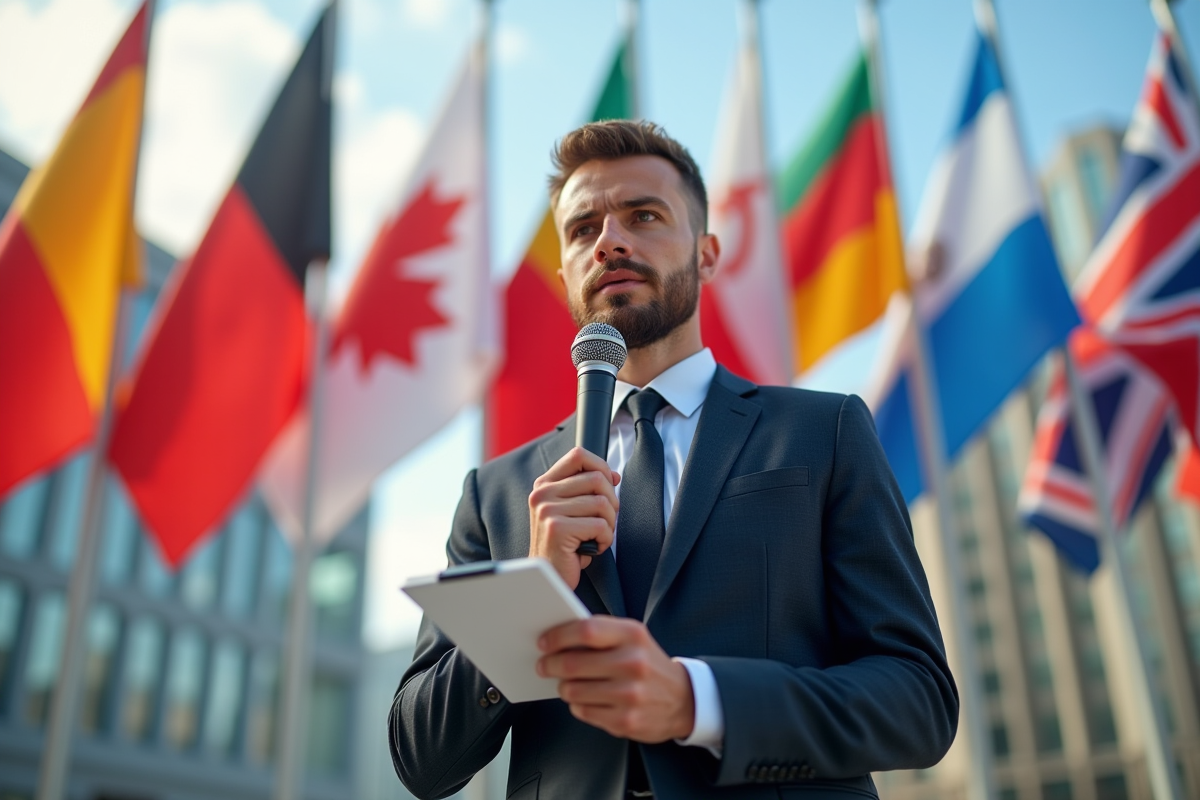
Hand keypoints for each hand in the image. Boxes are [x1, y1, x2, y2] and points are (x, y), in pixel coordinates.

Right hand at [528, 447, 619, 588]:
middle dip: (611, 503)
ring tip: (595, 537)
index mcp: (544, 485)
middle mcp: (542, 494)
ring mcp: (547, 510)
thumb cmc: (565, 546)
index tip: (608, 486)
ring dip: (608, 525)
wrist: (549, 578)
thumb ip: (587, 489)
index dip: (601, 467)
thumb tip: (614, 475)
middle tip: (603, 522)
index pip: (578, 455)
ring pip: (602, 503)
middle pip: (597, 479)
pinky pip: (600, 525)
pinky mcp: (556, 529)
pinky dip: (604, 540)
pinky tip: (591, 549)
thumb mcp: (572, 511)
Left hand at [536, 616, 694, 742]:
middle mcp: (633, 663)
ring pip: (573, 691)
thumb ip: (600, 634)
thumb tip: (557, 638)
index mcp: (633, 635)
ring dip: (564, 687)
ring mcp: (630, 694)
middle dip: (550, 664)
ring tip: (569, 683)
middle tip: (545, 665)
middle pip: (573, 663)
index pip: (585, 630)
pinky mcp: (625, 721)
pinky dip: (578, 705)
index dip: (558, 636)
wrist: (684, 700)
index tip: (544, 642)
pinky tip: (588, 699)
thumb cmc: (648, 664)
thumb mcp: (633, 638)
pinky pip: (582, 712)